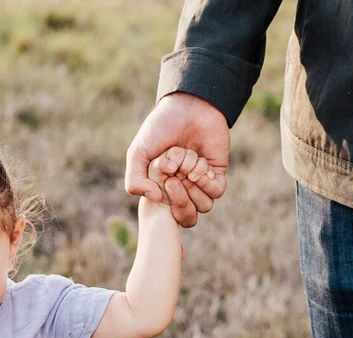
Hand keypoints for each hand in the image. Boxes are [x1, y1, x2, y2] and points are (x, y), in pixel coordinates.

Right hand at [125, 92, 229, 227]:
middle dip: (181, 199)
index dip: (167, 205)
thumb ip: (135, 180)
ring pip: (204, 206)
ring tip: (187, 165)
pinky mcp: (217, 173)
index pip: (168, 216)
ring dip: (194, 186)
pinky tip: (201, 164)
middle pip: (187, 216)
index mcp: (163, 189)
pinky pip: (216, 192)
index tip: (164, 182)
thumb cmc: (160, 128)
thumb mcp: (139, 153)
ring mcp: (200, 183)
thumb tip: (156, 199)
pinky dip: (207, 181)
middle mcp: (183, 189)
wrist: (188, 107)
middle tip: (174, 177)